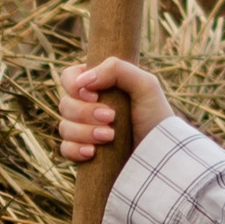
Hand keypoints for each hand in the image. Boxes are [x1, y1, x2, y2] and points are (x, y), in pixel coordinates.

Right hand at [55, 57, 173, 162]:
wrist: (160, 154)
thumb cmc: (156, 116)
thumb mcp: (145, 85)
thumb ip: (116, 69)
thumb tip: (82, 81)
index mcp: (99, 85)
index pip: (69, 78)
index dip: (74, 86)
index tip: (94, 96)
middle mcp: (87, 106)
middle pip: (65, 104)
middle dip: (85, 113)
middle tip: (111, 118)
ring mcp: (83, 130)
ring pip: (64, 127)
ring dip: (85, 132)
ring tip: (110, 137)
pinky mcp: (83, 152)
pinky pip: (65, 149)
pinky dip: (76, 150)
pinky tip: (93, 152)